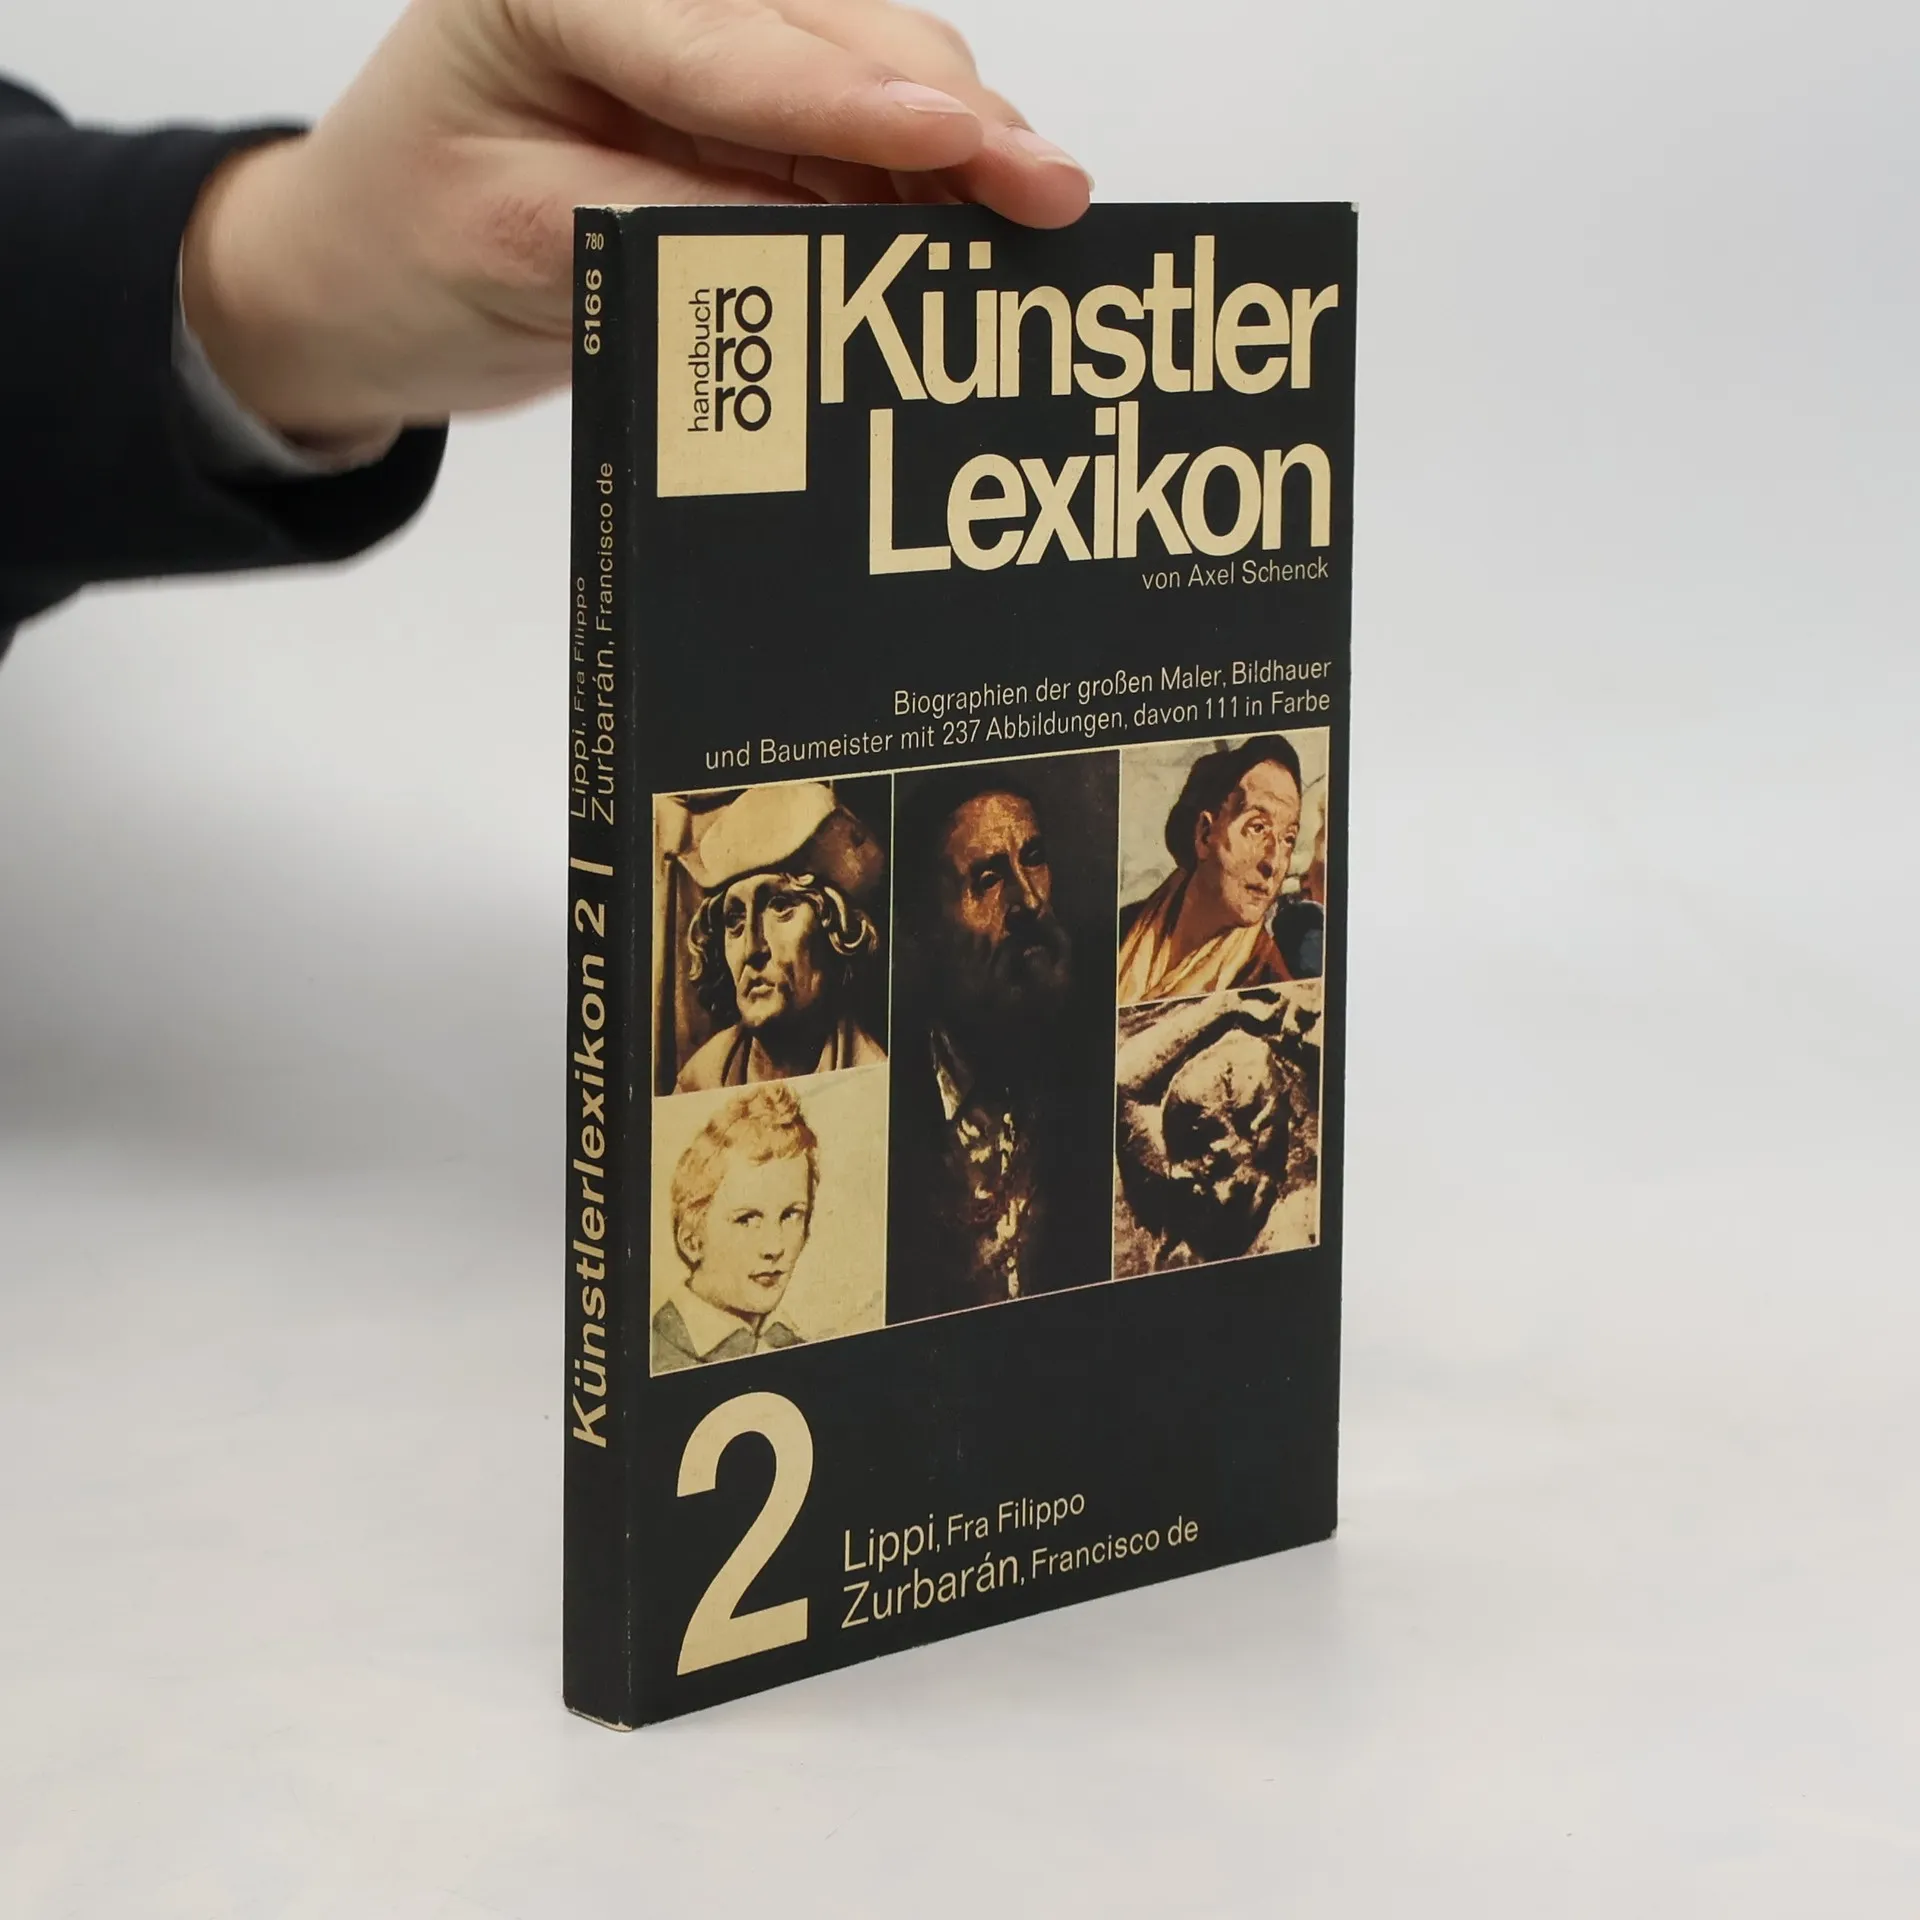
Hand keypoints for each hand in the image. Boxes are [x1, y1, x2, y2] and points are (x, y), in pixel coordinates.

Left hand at [180, 0, 1092, 453]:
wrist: (366, 272)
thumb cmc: (407, 241)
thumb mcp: (518, 243)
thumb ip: (672, 231)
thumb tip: (827, 249)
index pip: (725, 46)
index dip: (855, 100)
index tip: (963, 138)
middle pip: (829, 36)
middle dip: (948, 119)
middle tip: (1050, 195)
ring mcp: (698, 43)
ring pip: (864, 79)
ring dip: (953, 156)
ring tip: (1038, 221)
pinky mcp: (733, 108)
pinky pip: (849, 139)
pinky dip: (914, 190)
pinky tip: (971, 230)